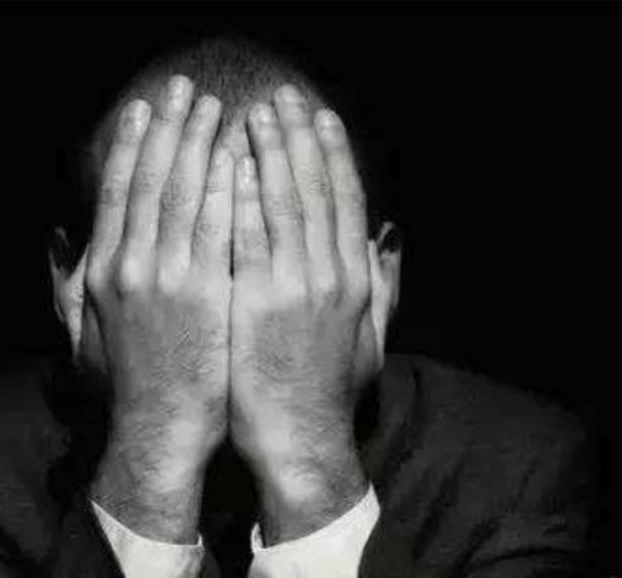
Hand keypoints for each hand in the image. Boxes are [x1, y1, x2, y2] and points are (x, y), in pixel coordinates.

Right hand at [80, 76, 233, 542]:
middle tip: (186, 92)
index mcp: (103, 270)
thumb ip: (68, 282)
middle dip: (169, 130)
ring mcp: (169, 279)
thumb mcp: (81, 333)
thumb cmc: (126, 384)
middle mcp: (131, 266)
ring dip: (199, 146)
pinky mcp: (207, 296)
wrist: (158, 430)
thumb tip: (59, 239)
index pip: (118, 191)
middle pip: (151, 181)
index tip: (145, 111)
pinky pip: (217, 231)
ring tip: (216, 109)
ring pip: (183, 196)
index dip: (131, 145)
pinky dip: (224, 191)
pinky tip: (235, 159)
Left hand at [229, 86, 381, 543]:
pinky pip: (247, 237)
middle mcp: (328, 274)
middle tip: (281, 98)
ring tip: (254, 114)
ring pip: (283, 203)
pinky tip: (233, 164)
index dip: (333, 153)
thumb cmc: (329, 389)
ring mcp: (293, 287)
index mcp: (354, 278)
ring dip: (269, 153)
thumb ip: (382, 283)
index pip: (345, 199)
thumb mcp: (371, 335)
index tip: (320, 116)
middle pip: (314, 189)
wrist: (300, 438)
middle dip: (298, 137)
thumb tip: (388, 236)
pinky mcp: (255, 302)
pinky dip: (242, 197)